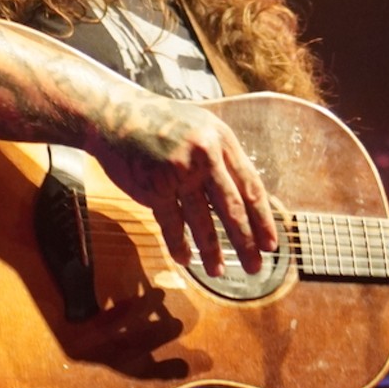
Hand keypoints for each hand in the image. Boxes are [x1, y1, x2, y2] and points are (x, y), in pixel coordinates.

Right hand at [85, 91, 277, 275]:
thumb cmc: (162, 124)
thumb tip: (245, 197)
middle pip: (232, 208)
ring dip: (211, 251)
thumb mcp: (202, 128)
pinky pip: (172, 223)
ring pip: (202, 221)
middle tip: (255, 267)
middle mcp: (204, 156)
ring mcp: (179, 172)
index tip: (271, 244)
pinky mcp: (154, 187)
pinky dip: (178, 244)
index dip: (263, 220)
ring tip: (218, 272)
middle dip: (245, 242)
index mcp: (223, 140)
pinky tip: (185, 259)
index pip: (251, 186)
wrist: (117, 115)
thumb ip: (223, 158)